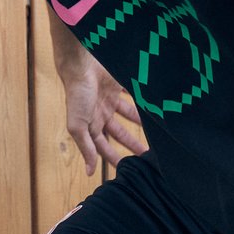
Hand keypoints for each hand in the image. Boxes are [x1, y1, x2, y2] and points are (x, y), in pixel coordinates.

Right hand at [61, 56, 145, 174]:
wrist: (81, 62)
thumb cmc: (77, 94)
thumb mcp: (78, 125)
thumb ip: (85, 147)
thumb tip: (89, 172)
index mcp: (91, 124)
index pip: (104, 147)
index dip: (115, 159)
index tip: (128, 171)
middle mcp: (101, 113)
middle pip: (120, 134)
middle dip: (133, 145)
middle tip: (148, 156)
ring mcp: (110, 98)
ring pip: (129, 115)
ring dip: (140, 123)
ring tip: (156, 133)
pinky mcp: (117, 83)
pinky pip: (133, 93)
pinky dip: (141, 99)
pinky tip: (154, 107)